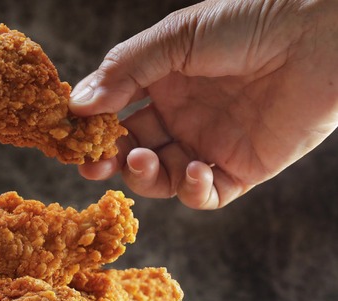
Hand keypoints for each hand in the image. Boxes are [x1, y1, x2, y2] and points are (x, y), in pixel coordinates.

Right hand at [69, 0, 337, 208]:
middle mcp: (184, 116)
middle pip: (132, 150)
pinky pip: (206, 194)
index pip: (116, 114)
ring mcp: (211, 144)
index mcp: (164, 83)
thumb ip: (122, 73)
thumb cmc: (246, 22)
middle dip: (108, 159)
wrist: (315, 34)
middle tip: (90, 164)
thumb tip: (76, 106)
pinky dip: (191, 190)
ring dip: (143, 175)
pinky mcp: (243, 168)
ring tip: (140, 158)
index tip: (71, 135)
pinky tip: (192, 168)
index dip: (93, 128)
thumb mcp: (172, 39)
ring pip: (161, 177)